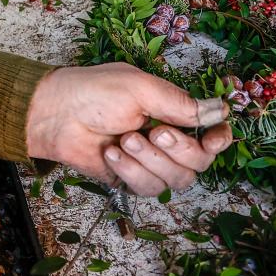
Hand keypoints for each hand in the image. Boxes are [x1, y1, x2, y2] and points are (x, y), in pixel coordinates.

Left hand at [25, 63, 231, 194]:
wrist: (56, 114)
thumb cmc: (94, 92)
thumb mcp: (141, 87)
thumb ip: (180, 103)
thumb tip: (220, 110)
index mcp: (173, 113)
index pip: (212, 134)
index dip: (219, 141)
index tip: (214, 139)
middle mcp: (166, 140)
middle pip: (199, 163)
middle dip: (180, 150)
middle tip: (155, 132)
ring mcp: (148, 162)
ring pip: (176, 180)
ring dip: (151, 161)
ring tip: (125, 139)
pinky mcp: (129, 180)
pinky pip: (148, 188)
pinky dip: (131, 171)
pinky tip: (112, 153)